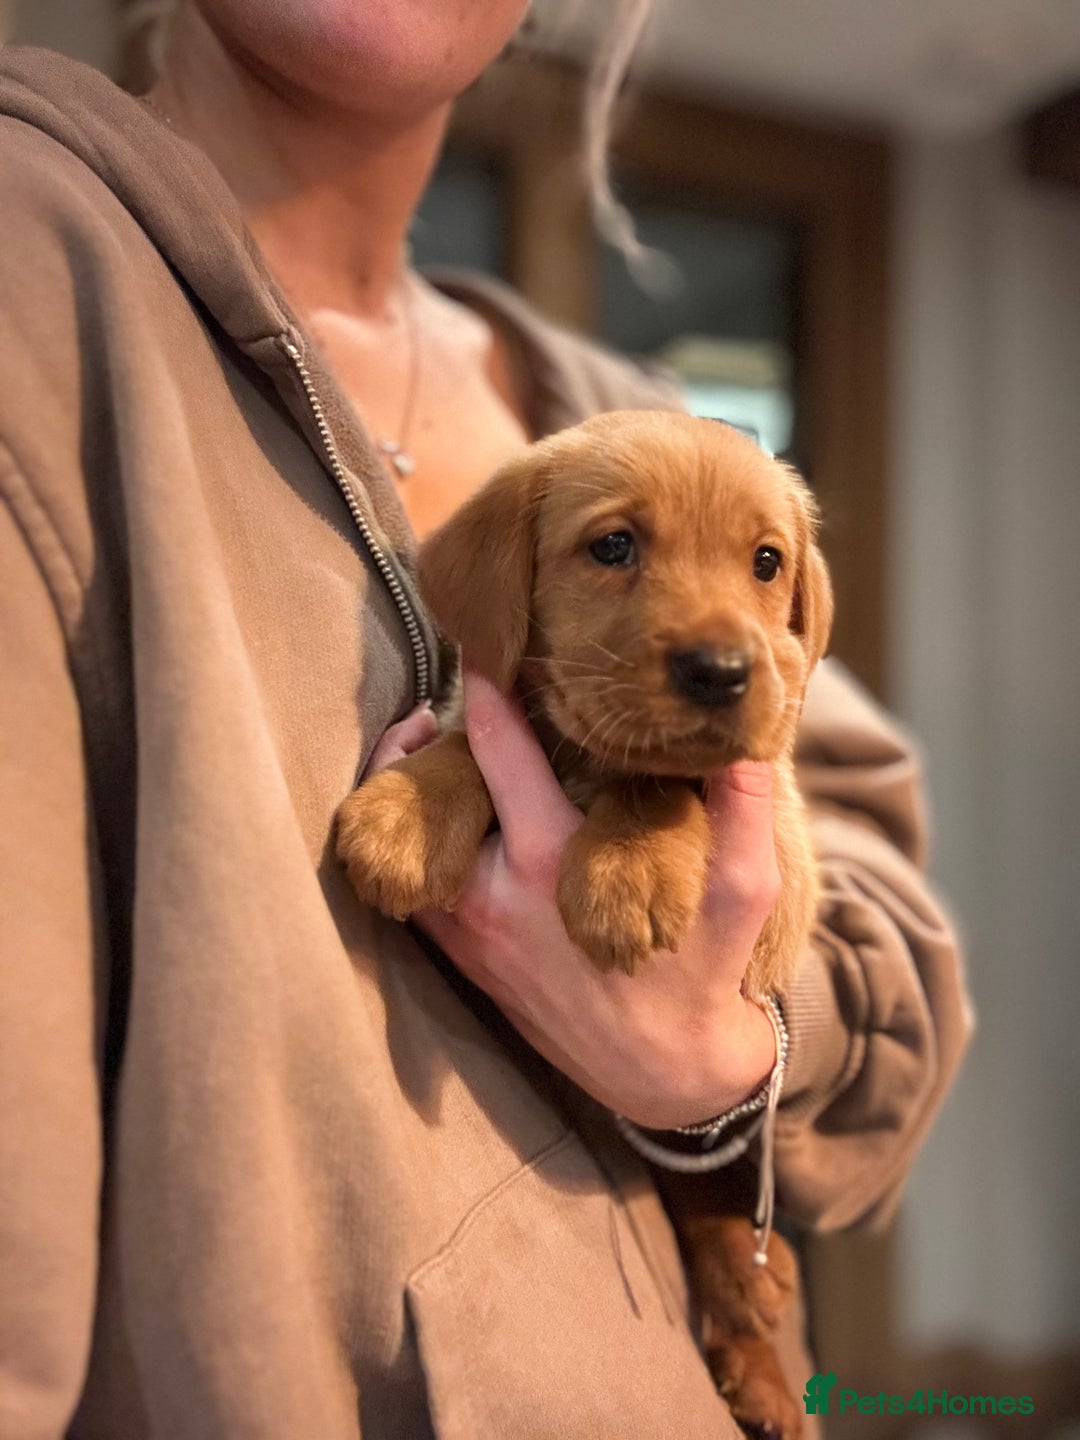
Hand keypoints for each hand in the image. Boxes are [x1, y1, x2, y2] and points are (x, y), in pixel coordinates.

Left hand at [400, 669, 778, 1131]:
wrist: (663, 1075)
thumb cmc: (703, 973)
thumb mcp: (745, 889)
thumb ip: (743, 805)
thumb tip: (743, 730)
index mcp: (554, 862)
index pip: (500, 749)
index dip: (485, 687)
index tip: (484, 641)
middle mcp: (495, 894)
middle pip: (435, 785)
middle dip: (434, 724)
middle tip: (450, 676)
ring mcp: (469, 931)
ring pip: (408, 840)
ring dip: (407, 783)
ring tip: (423, 735)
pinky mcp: (463, 957)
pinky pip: (412, 889)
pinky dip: (409, 842)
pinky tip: (431, 809)